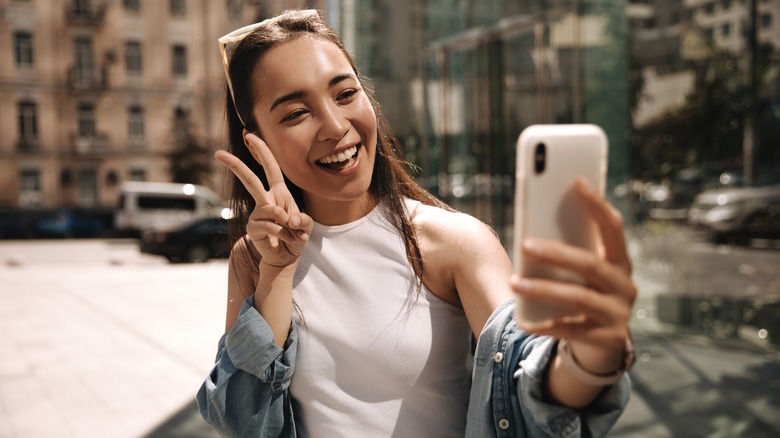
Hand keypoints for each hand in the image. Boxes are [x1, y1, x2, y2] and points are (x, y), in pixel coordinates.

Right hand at [215, 133, 312, 267]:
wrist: (287, 257)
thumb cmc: (296, 236)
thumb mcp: (306, 226)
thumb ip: (302, 220)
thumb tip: (290, 219)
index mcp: (279, 193)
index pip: (270, 167)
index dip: (261, 151)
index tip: (250, 136)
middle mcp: (265, 200)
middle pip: (250, 180)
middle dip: (235, 165)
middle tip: (217, 153)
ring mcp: (257, 214)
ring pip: (272, 209)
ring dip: (289, 225)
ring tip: (294, 234)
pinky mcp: (253, 228)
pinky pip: (272, 227)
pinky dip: (285, 235)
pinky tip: (287, 240)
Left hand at [511, 178, 635, 365]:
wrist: (600, 347)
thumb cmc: (584, 296)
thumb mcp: (582, 275)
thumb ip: (570, 252)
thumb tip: (532, 230)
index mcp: (620, 262)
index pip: (612, 228)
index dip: (597, 205)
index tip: (577, 182)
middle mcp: (624, 286)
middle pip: (590, 264)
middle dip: (556, 253)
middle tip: (525, 244)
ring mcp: (617, 314)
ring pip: (577, 297)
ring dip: (543, 288)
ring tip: (514, 283)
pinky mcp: (605, 339)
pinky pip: (569, 329)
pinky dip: (544, 325)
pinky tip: (522, 321)